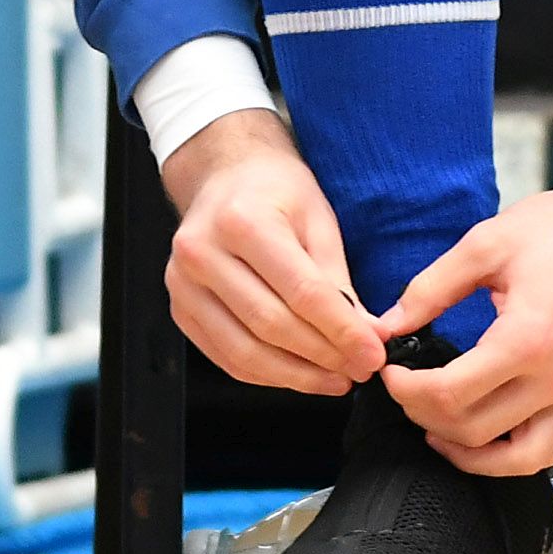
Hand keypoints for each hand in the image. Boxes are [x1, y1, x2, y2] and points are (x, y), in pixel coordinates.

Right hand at [162, 107, 390, 393]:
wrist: (225, 175)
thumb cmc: (274, 190)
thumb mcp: (317, 219)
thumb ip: (339, 281)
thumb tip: (368, 335)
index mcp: (242, 221)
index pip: (301, 292)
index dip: (342, 330)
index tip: (372, 354)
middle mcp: (203, 253)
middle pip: (271, 325)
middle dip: (324, 356)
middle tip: (360, 369)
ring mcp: (182, 285)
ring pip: (245, 352)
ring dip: (297, 375)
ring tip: (335, 378)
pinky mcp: (179, 309)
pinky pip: (226, 357)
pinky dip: (267, 374)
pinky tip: (299, 374)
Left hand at [374, 90, 552, 478]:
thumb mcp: (485, 245)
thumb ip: (430, 288)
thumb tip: (390, 324)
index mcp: (527, 339)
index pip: (449, 394)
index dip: (406, 389)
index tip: (390, 371)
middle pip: (472, 430)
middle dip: (423, 413)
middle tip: (404, 387)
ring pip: (511, 459)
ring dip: (464, 451)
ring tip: (434, 424)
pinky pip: (546, 451)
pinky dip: (508, 458)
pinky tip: (481, 439)